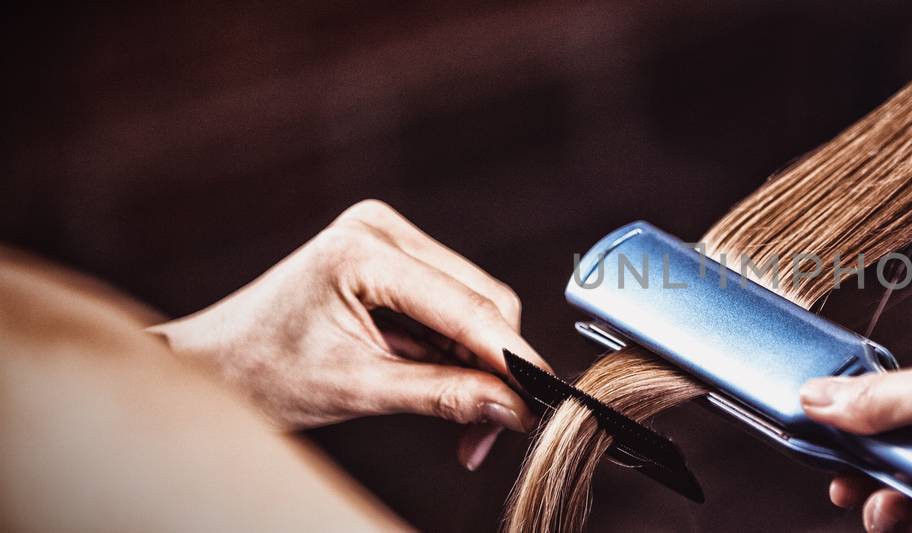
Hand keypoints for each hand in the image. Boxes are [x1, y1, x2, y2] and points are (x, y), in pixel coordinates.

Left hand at [149, 200, 548, 470]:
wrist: (209, 365)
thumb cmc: (260, 374)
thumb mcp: (356, 391)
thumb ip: (441, 396)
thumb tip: (512, 408)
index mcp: (362, 251)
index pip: (467, 305)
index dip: (512, 357)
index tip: (543, 401)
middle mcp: (380, 230)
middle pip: (480, 300)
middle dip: (494, 369)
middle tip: (489, 433)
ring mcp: (387, 239)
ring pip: (473, 307)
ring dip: (478, 368)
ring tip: (463, 428)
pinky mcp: (392, 259)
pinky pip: (452, 308)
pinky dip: (457, 356)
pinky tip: (445, 392)